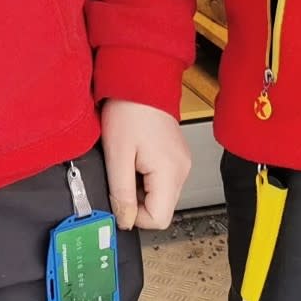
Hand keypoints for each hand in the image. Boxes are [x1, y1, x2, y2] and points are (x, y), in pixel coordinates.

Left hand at [100, 98, 191, 229]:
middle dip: (136, 200)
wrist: (141, 80)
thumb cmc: (129, 111)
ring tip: (127, 162)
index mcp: (170, 172)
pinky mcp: (176, 156)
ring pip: (160, 195)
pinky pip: (162, 180)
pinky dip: (146, 176)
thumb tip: (125, 221)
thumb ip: (121, 193)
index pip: (159, 219)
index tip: (118, 198)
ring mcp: (182, 163)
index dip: (134, 216)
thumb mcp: (117, 155)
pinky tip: (135, 157)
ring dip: (140, 188)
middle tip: (120, 175)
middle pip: (161, 208)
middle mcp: (182, 170)